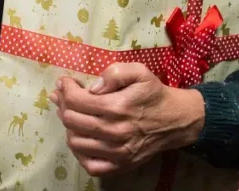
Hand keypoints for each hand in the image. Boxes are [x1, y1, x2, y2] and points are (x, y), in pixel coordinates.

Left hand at [50, 63, 204, 176]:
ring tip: (72, 115)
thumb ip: (115, 73)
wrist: (176, 120)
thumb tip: (93, 87)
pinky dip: (80, 154)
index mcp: (117, 107)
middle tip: (64, 97)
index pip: (76, 100)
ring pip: (75, 143)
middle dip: (62, 105)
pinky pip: (90, 165)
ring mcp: (116, 152)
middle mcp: (114, 132)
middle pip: (71, 121)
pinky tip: (82, 138)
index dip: (65, 89)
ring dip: (68, 127)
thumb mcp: (140, 72)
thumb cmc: (154, 94)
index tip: (64, 82)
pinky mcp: (120, 166)